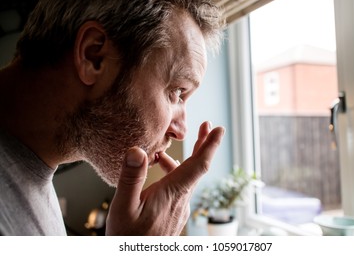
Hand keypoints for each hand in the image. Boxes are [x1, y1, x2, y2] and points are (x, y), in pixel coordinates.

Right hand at [105, 121, 224, 234]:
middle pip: (198, 168)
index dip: (210, 146)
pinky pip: (181, 188)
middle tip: (208, 126)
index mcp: (172, 194)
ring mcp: (179, 208)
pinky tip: (161, 171)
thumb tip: (137, 150)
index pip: (199, 166)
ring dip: (185, 160)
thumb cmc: (128, 239)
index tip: (218, 130)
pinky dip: (176, 173)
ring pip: (188, 178)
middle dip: (204, 145)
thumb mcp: (123, 207)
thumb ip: (131, 178)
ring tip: (165, 152)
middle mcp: (181, 201)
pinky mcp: (174, 214)